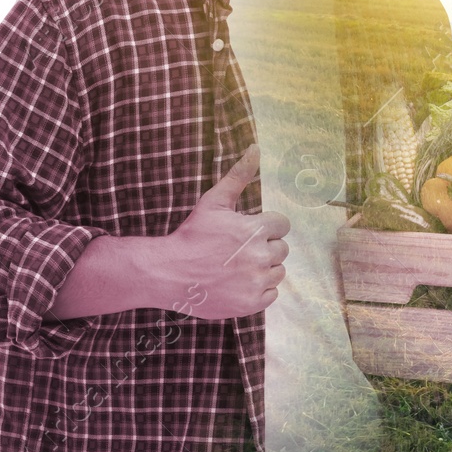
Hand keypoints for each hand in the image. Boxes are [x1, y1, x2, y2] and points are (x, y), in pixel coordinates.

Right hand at [156, 145, 291, 319]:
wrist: (169, 273)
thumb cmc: (192, 235)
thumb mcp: (214, 201)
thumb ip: (239, 175)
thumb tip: (256, 148)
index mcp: (256, 230)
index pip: (282, 225)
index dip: (265, 226)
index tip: (246, 231)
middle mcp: (260, 257)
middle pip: (282, 249)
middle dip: (265, 247)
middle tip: (239, 250)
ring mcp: (256, 282)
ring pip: (278, 271)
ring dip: (264, 269)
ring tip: (238, 266)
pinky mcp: (250, 304)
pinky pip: (271, 294)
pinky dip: (259, 290)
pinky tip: (238, 283)